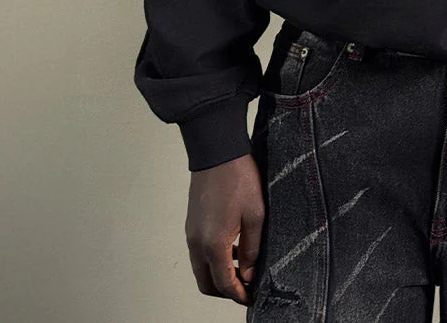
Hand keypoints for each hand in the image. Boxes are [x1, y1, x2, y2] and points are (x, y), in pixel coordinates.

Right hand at [185, 154, 264, 306]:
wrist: (217, 150)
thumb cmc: (237, 178)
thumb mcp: (255, 215)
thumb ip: (251, 249)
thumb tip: (248, 273)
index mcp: (213, 244)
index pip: (223, 284)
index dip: (238, 295)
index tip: (251, 297)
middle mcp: (197, 243)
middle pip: (206, 282)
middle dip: (224, 290)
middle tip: (244, 287)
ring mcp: (191, 232)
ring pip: (201, 267)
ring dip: (218, 273)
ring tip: (242, 266)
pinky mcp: (191, 223)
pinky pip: (199, 251)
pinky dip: (212, 258)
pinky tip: (232, 246)